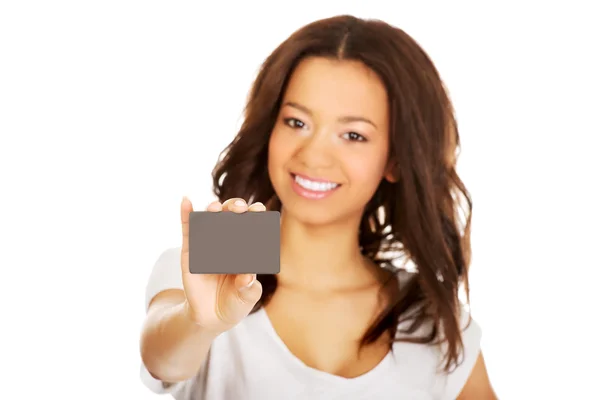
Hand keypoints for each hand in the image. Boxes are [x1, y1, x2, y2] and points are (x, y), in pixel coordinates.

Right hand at [179, 197, 264, 332]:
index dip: (256, 215)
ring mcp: (208, 243)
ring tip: (215, 207)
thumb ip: (249, 287)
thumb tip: (247, 276)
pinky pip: (188, 229)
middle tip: (239, 208)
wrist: (211, 316)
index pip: (253, 225)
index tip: (259, 210)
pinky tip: (186, 201)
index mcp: (246, 247)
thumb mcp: (247, 297)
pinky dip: (186, 214)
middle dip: (236, 208)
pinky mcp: (191, 250)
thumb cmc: (236, 302)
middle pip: (231, 216)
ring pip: (211, 220)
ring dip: (213, 209)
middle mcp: (228, 240)